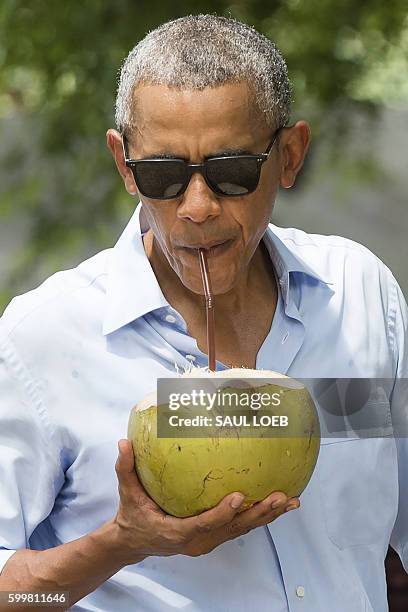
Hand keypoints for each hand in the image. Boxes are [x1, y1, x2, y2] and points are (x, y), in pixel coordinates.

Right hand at [113, 439, 299, 561]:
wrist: (135, 541)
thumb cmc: (133, 514)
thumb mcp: (127, 493)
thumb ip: (125, 468)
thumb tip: (123, 442)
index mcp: (177, 532)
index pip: (203, 525)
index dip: (222, 513)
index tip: (239, 496)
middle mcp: (197, 541)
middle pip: (233, 529)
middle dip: (258, 514)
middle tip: (280, 496)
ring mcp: (208, 541)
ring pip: (242, 529)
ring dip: (267, 516)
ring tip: (290, 500)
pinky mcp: (215, 536)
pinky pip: (242, 526)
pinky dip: (262, 516)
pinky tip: (283, 504)